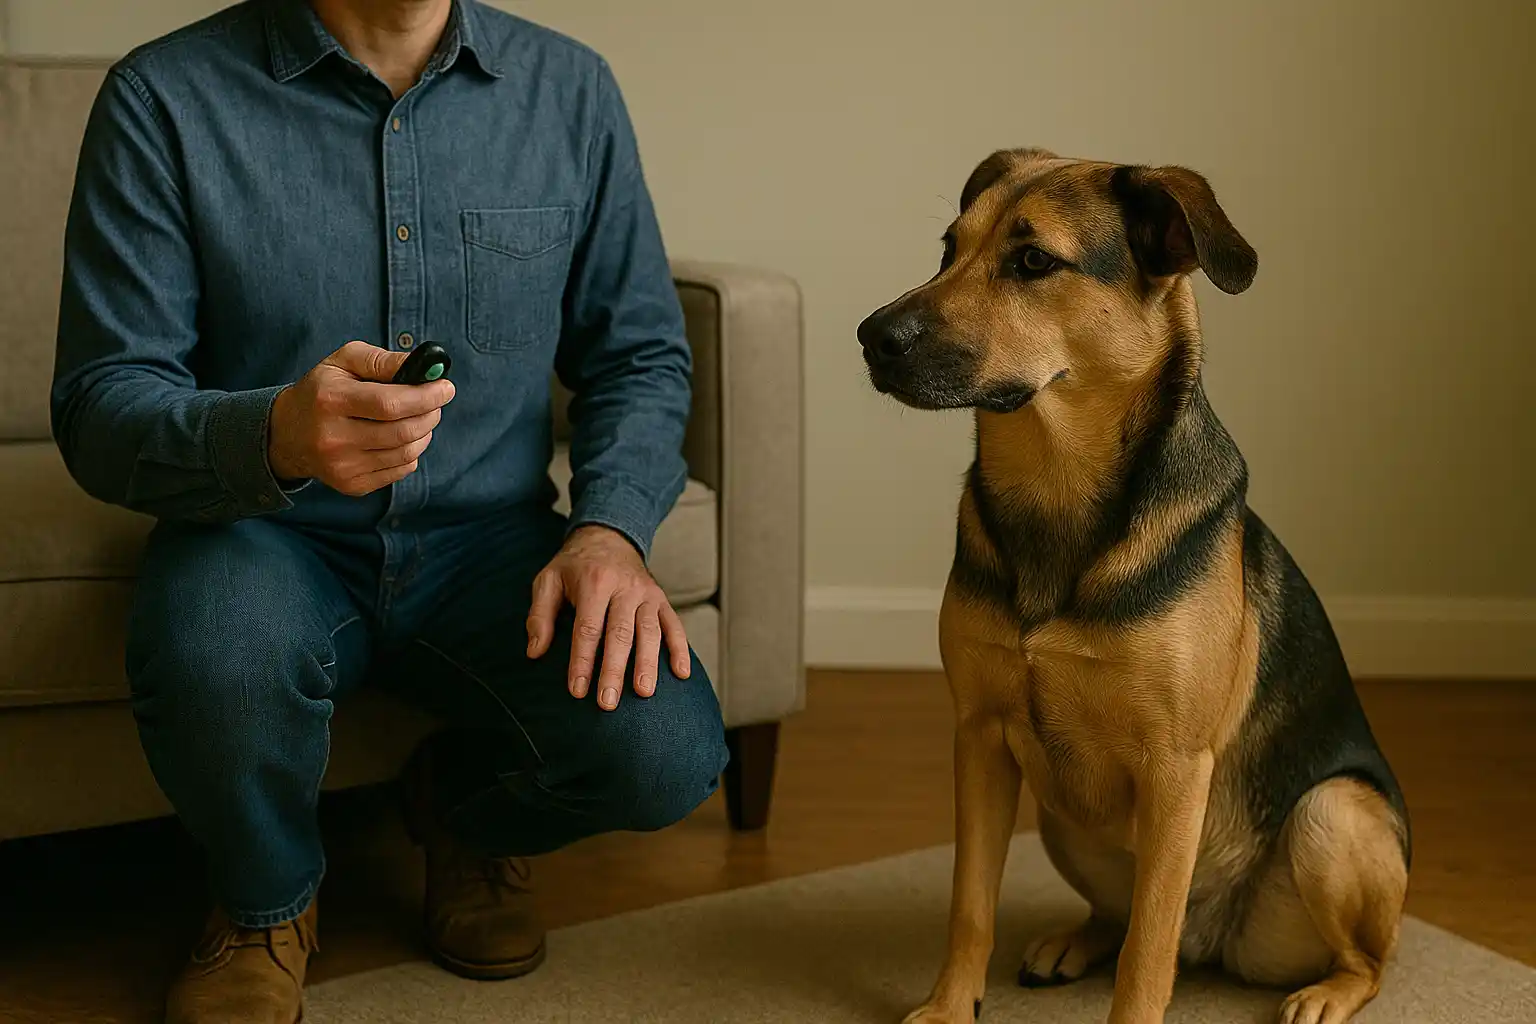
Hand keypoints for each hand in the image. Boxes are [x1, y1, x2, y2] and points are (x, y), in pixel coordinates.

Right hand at [267, 340, 454, 495]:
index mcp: (331, 400)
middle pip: (403, 431)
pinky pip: (400, 470)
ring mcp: (343, 466)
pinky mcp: (352, 485)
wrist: (288, 434)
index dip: (426, 396)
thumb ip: (382, 360)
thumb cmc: (323, 390)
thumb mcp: (343, 362)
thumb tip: (423, 365)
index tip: (446, 388)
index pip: (391, 403)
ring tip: (420, 418)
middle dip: (430, 414)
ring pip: (406, 453)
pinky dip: (411, 452)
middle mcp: (334, 438)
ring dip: (424, 433)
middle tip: (435, 402)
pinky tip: (402, 438)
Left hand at [526, 525, 689, 710]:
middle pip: (620, 633)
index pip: (588, 628)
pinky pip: (674, 625)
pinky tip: (681, 673)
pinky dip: (680, 649)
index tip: (578, 690)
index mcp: (593, 581)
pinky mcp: (661, 599)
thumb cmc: (574, 566)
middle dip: (614, 670)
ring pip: (650, 631)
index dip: (582, 660)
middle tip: (608, 701)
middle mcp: (624, 587)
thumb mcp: (548, 581)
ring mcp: (647, 593)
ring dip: (648, 663)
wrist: (608, 536)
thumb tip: (535, 653)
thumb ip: (539, 616)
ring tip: (643, 693)